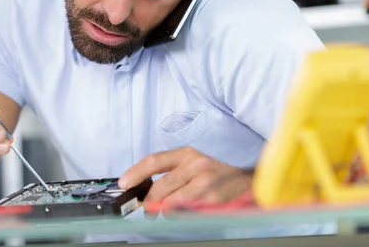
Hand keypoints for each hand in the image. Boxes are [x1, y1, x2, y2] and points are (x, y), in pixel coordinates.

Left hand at [118, 147, 251, 212]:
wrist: (245, 183)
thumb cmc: (213, 175)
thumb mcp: (191, 165)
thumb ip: (169, 173)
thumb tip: (142, 188)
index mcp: (187, 154)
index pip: (154, 161)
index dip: (135, 173)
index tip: (123, 184)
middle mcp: (196, 165)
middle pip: (161, 186)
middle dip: (149, 201)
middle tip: (146, 208)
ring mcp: (206, 182)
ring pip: (172, 202)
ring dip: (165, 210)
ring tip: (167, 210)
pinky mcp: (214, 200)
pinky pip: (188, 212)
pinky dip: (181, 215)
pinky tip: (184, 212)